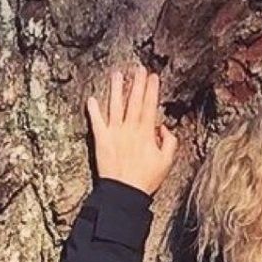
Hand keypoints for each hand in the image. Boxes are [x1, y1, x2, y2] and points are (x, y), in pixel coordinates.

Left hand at [87, 64, 177, 195]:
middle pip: (134, 101)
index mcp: (146, 133)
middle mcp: (130, 129)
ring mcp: (114, 133)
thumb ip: (169, 142)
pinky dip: (94, 110)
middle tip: (138, 68)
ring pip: (115, 106)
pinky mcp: (101, 140)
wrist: (124, 193)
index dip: (152, 89)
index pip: (150, 105)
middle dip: (137, 83)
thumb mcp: (167, 162)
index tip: (153, 76)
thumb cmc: (147, 179)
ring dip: (116, 89)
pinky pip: (96, 122)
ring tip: (117, 74)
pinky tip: (91, 99)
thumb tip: (163, 127)